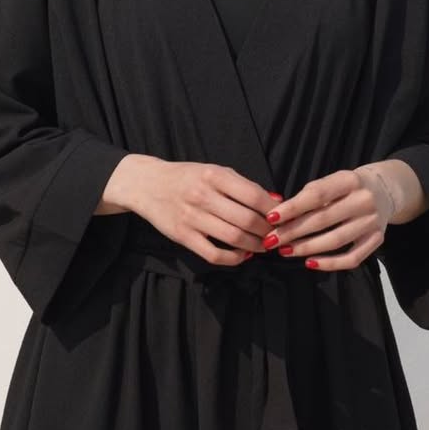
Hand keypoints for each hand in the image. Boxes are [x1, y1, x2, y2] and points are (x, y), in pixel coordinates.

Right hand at [100, 154, 278, 265]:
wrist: (147, 185)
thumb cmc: (187, 177)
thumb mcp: (214, 171)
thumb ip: (242, 185)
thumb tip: (275, 201)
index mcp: (214, 175)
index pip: (254, 196)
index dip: (273, 210)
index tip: (281, 217)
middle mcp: (203, 196)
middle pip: (247, 220)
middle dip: (268, 231)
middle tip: (276, 235)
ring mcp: (192, 218)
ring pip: (234, 238)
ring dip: (255, 246)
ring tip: (264, 245)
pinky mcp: (183, 236)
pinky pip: (214, 254)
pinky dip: (234, 258)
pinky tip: (243, 254)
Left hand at [263, 166, 398, 270]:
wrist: (385, 189)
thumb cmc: (348, 187)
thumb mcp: (332, 181)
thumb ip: (310, 195)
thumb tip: (281, 216)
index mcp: (350, 180)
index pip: (317, 195)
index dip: (292, 207)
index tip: (271, 218)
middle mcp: (364, 200)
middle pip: (323, 220)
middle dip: (293, 232)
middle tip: (272, 240)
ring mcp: (372, 221)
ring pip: (335, 240)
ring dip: (306, 248)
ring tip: (285, 251)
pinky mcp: (377, 239)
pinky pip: (352, 258)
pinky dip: (330, 264)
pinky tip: (310, 262)